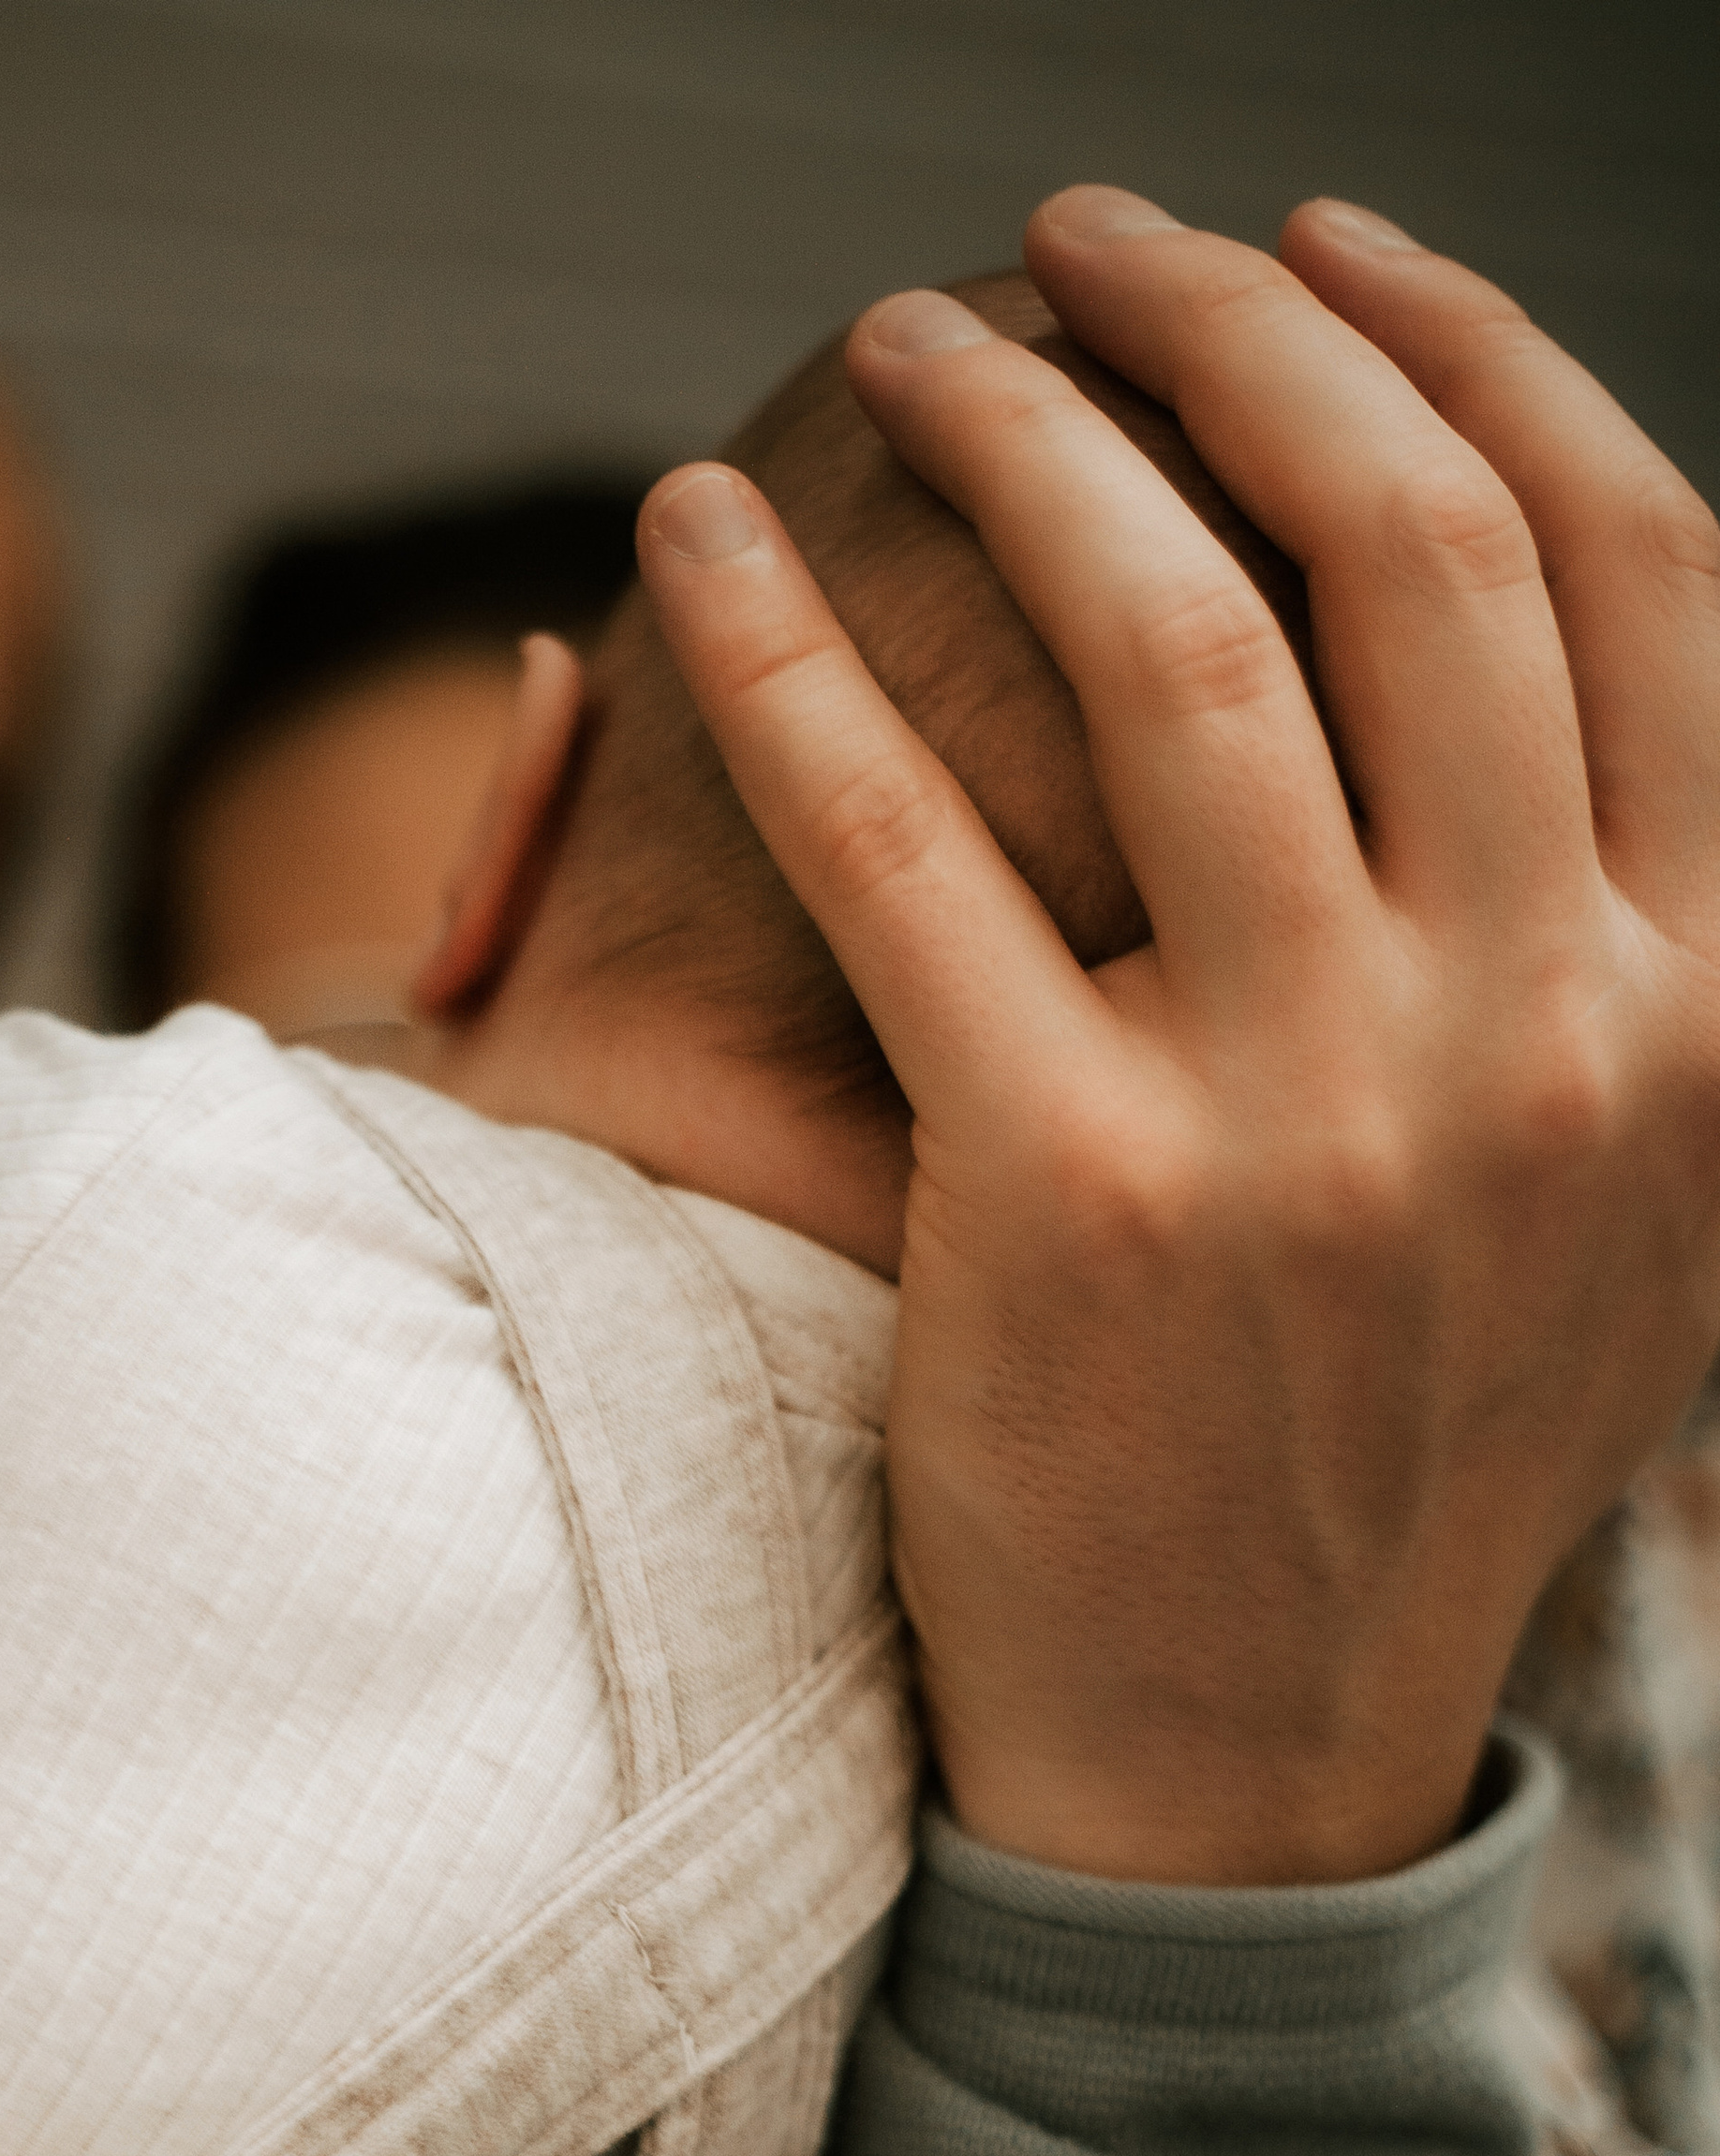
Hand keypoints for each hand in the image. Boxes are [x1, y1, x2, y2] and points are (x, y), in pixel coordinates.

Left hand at [637, 189, 1719, 1883]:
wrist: (1250, 1761)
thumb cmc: (1401, 1452)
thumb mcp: (1639, 1211)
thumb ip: (1655, 943)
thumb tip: (1594, 670)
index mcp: (1711, 1008)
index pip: (1643, 559)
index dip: (1474, 351)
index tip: (1323, 258)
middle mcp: (1556, 1036)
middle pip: (1418, 541)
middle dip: (1243, 323)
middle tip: (1088, 244)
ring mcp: (1323, 1120)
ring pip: (1179, 639)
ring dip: (1026, 427)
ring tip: (912, 342)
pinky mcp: (1078, 1202)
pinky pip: (899, 852)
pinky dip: (780, 657)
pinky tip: (687, 545)